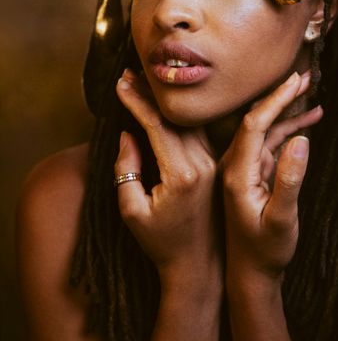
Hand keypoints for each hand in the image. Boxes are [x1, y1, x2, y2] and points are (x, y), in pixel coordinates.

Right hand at [114, 70, 220, 290]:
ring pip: (189, 121)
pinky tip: (166, 104)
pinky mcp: (216, 166)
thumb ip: (126, 169)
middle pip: (175, 117)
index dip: (137, 102)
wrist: (199, 266)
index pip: (157, 125)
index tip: (119, 84)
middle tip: (129, 74)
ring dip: (166, 102)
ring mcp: (213, 164)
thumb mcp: (132, 211)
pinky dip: (180, 115)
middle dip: (150, 94)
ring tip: (143, 83)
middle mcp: (202, 164)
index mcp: (182, 174)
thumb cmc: (160, 244)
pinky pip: (198, 132)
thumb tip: (128, 133)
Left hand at [221, 71, 322, 281]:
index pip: (253, 124)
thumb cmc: (265, 252)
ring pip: (266, 129)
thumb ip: (290, 180)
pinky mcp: (254, 174)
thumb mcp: (282, 220)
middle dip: (280, 95)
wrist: (249, 274)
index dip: (274, 100)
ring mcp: (245, 168)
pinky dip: (290, 129)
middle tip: (304, 74)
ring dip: (288, 109)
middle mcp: (237, 165)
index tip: (294, 81)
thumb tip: (301, 140)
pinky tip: (310, 120)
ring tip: (310, 89)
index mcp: (237, 173)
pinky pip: (272, 143)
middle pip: (256, 119)